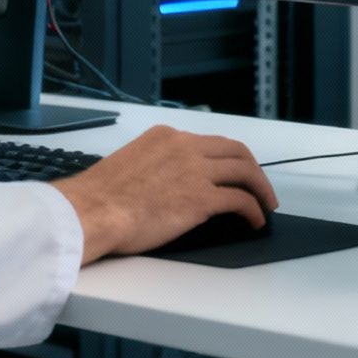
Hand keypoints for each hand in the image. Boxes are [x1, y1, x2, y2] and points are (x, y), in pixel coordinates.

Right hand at [52, 125, 276, 263]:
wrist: (92, 211)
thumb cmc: (100, 197)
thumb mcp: (130, 164)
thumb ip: (155, 166)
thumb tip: (167, 184)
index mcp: (165, 136)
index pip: (208, 142)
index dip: (227, 158)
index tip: (232, 171)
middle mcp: (184, 147)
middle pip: (235, 151)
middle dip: (252, 169)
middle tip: (259, 186)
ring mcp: (195, 171)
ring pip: (245, 171)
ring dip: (260, 189)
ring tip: (265, 205)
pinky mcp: (201, 198)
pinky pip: (240, 200)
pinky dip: (253, 210)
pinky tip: (254, 220)